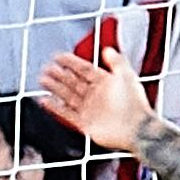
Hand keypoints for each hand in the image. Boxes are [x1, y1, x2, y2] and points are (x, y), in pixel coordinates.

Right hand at [37, 46, 151, 152]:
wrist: (136, 129)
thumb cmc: (135, 104)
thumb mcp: (127, 76)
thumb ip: (117, 62)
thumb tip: (108, 49)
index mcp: (106, 83)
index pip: (85, 70)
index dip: (71, 63)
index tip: (58, 57)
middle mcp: (97, 96)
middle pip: (73, 82)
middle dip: (59, 74)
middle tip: (46, 68)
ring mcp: (90, 110)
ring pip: (67, 96)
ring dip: (55, 88)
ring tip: (42, 80)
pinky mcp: (85, 124)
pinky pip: (66, 114)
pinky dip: (55, 108)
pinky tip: (45, 100)